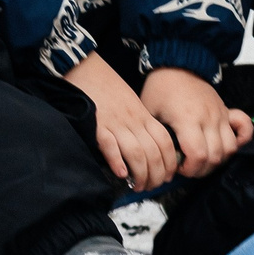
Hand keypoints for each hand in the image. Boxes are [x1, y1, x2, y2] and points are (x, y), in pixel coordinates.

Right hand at [64, 53, 178, 189]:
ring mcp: (115, 123)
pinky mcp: (97, 125)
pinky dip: (117, 162)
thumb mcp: (131, 103)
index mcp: (143, 115)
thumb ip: (140, 123)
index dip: (168, 164)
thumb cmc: (107, 87)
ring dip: (139, 174)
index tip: (166, 177)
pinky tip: (120, 173)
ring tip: (137, 185)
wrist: (85, 67)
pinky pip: (110, 146)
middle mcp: (133, 120)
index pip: (165, 143)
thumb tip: (147, 151)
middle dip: (155, 176)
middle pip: (153, 153)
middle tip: (150, 187)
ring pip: (136, 154)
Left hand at [140, 68, 253, 178]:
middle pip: (215, 157)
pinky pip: (243, 129)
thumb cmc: (160, 89)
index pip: (198, 155)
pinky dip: (240, 141)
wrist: (177, 63)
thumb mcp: (149, 112)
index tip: (178, 167)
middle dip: (201, 169)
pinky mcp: (226, 110)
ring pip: (229, 149)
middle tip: (187, 167)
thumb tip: (160, 159)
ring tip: (202, 160)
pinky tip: (225, 146)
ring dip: (217, 160)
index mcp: (187, 119)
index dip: (190, 169)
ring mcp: (220, 114)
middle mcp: (208, 118)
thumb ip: (156, 137)